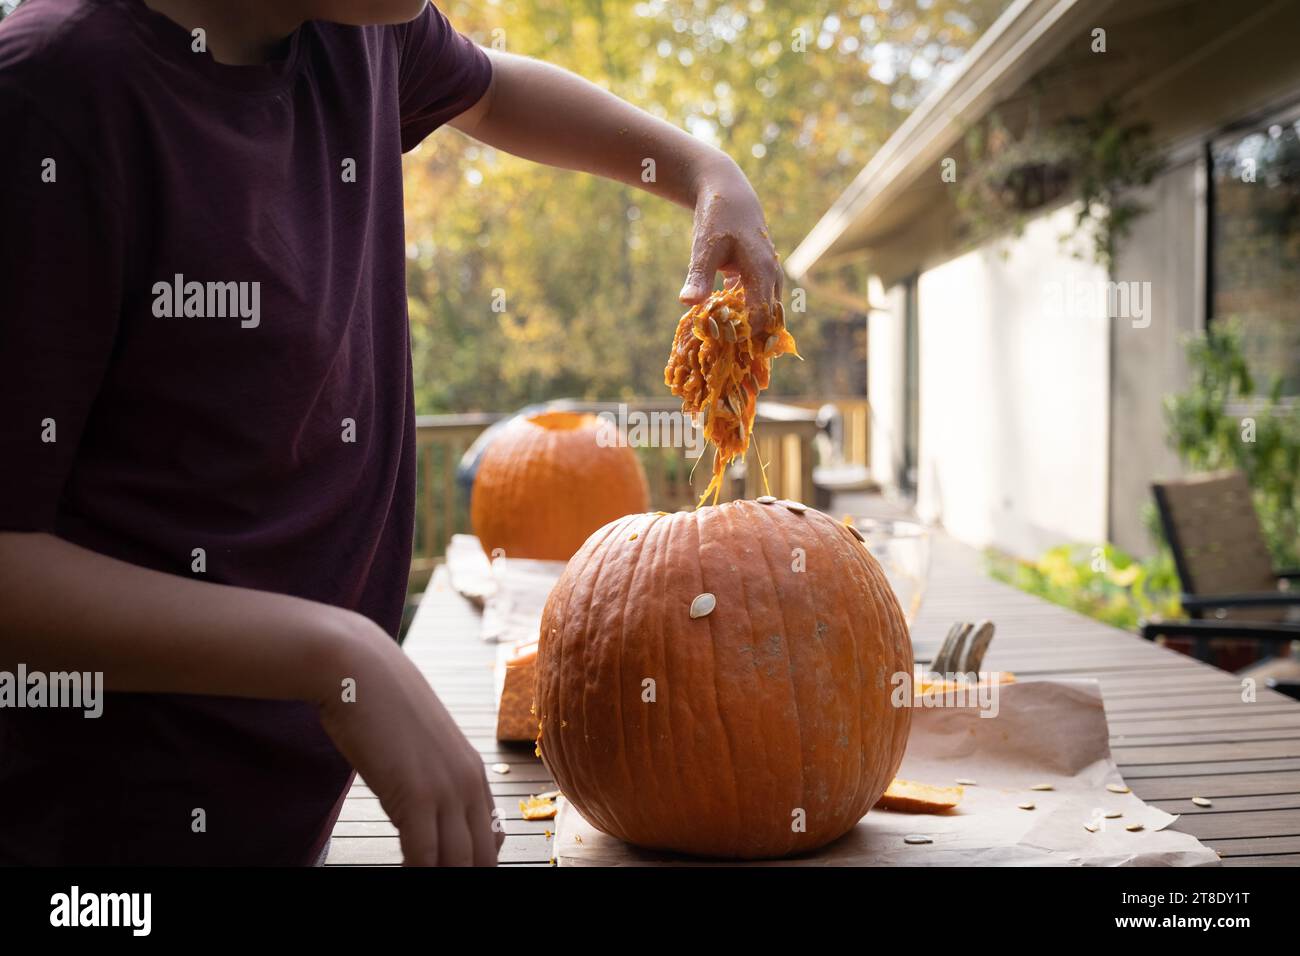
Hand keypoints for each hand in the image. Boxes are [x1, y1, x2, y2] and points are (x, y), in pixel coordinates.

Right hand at [317, 615, 502, 865]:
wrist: (357, 668)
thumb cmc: (382, 704)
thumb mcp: (420, 744)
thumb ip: (432, 778)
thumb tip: (427, 816)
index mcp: (474, 772)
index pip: (491, 839)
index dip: (475, 864)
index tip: (456, 872)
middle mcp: (469, 782)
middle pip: (481, 857)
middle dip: (465, 875)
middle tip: (441, 885)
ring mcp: (446, 789)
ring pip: (457, 862)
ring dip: (440, 877)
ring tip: (420, 881)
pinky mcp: (415, 795)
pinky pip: (423, 855)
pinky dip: (415, 871)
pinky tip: (403, 872)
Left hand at [679, 159, 782, 332]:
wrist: (728, 194)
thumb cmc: (717, 219)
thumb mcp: (704, 247)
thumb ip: (698, 276)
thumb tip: (687, 303)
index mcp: (763, 272)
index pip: (762, 316)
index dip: (746, 336)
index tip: (725, 348)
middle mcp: (772, 276)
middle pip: (769, 319)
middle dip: (750, 339)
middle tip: (730, 359)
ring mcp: (769, 276)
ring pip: (765, 312)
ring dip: (747, 329)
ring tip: (727, 346)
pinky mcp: (759, 276)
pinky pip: (756, 303)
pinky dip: (742, 317)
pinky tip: (722, 327)